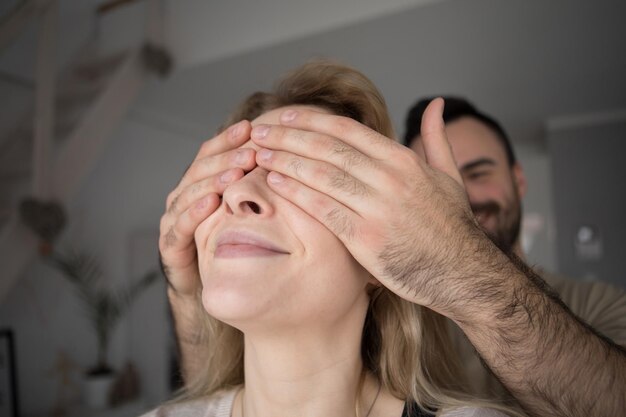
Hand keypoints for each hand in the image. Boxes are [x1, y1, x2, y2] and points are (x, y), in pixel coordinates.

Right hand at [159, 120, 256, 297]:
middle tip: (252, 152)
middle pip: (201, 168)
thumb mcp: (246, 211)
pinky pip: (180, 225)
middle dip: (226, 158)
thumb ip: (258, 187)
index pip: (211, 153)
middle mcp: (183, 196)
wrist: (207, 287)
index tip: (252, 126)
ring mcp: (173, 219)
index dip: (229, 139)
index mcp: (199, 183)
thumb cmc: (230, 245)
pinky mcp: (170, 245)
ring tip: (236, 174)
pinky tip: (211, 203)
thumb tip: (293, 161)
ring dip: (213, 181)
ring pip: (190, 192)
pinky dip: (194, 212)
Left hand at [250, 99, 489, 311]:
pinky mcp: (367, 239)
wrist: (463, 273)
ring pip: (321, 175)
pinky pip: (323, 210)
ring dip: (285, 160)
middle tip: (258, 129)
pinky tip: (274, 182)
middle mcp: (390, 178)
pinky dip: (296, 193)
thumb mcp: (449, 175)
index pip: (347, 130)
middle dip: (288, 135)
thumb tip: (434, 104)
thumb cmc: (452, 226)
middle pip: (327, 148)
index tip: (285, 115)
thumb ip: (436, 137)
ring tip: (257, 152)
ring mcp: (378, 209)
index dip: (311, 120)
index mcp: (404, 160)